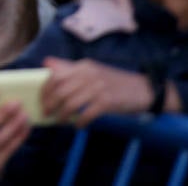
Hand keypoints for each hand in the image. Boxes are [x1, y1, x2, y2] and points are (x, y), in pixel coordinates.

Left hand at [40, 58, 158, 125]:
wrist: (145, 89)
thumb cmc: (115, 82)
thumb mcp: (93, 71)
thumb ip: (70, 68)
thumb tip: (46, 62)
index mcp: (83, 66)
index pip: (55, 76)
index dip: (46, 90)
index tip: (42, 100)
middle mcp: (88, 75)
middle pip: (60, 90)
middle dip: (50, 104)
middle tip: (47, 114)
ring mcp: (98, 88)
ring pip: (71, 103)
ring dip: (62, 115)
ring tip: (60, 121)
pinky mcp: (107, 102)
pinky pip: (86, 114)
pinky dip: (79, 121)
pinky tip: (78, 125)